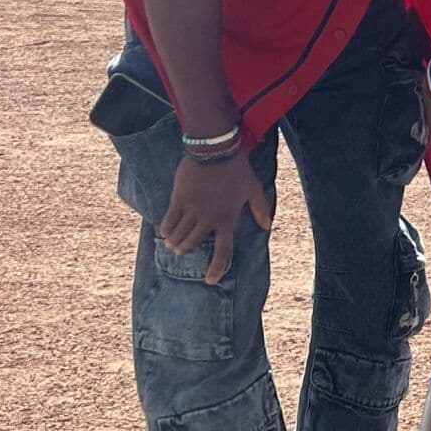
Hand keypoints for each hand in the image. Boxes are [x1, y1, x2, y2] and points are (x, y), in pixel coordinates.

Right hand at [160, 155, 272, 284]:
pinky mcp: (179, 199)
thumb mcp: (253, 190)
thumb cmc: (237, 170)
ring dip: (174, 242)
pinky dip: (165, 228)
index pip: (223, 251)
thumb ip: (260, 209)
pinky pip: (169, 220)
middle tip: (181, 251)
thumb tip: (267, 226)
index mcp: (227, 220)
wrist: (216, 150)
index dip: (216, 268)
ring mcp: (193, 210)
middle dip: (186, 249)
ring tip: (171, 244)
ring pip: (180, 235)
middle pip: (194, 243)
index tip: (210, 280)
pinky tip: (163, 231)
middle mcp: (209, 219)